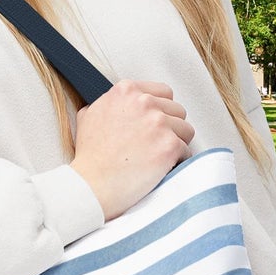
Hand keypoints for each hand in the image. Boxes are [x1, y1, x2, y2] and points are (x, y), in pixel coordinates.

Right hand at [69, 79, 193, 220]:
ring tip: (159, 156)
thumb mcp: (88, 116)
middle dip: (170, 127)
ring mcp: (158, 123)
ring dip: (176, 143)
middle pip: (177, 110)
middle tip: (156, 144)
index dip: (160, 110)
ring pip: (186, 129)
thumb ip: (108, 103)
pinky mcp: (169, 145)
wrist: (91, 184)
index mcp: (126, 91)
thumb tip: (116, 104)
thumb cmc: (90, 156)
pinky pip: (187, 151)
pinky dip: (177, 161)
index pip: (163, 92)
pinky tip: (162, 168)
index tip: (155, 124)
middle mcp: (144, 102)